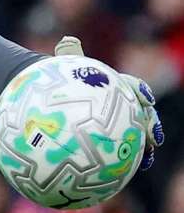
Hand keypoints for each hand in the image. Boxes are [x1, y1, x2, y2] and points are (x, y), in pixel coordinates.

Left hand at [54, 36, 163, 170]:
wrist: (58, 99)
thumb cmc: (65, 81)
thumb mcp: (66, 69)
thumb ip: (68, 55)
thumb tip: (67, 39)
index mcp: (115, 87)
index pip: (132, 86)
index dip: (140, 91)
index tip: (144, 98)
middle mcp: (123, 106)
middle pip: (142, 115)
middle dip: (151, 124)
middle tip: (154, 135)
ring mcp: (120, 125)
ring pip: (138, 136)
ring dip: (146, 146)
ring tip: (148, 157)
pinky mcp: (114, 142)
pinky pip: (125, 153)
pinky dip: (129, 161)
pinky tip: (128, 173)